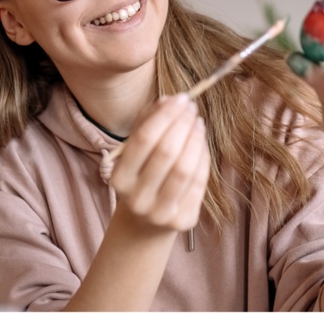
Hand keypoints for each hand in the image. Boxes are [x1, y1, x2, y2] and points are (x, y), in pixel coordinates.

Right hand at [107, 94, 210, 234]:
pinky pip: (199, 183)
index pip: (144, 139)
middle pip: (166, 153)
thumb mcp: (135, 151)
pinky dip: (203, 158)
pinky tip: (201, 143)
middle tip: (192, 107)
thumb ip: (148, 122)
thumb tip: (169, 100)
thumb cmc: (141, 177)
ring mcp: (161, 212)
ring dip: (195, 139)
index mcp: (119, 179)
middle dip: (182, 124)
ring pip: (185, 169)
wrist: (144, 225)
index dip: (165, 115)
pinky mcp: (183, 221)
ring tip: (198, 122)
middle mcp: (138, 198)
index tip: (180, 98)